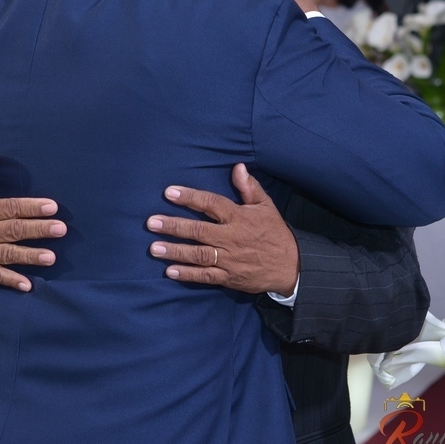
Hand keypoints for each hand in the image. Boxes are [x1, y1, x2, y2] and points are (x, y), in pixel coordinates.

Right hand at [0, 150, 65, 292]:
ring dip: (30, 256)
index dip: (31, 207)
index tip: (52, 206)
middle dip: (38, 230)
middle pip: (13, 231)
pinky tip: (27, 285)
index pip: (9, 207)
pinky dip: (10, 281)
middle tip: (60, 229)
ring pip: (8, 255)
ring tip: (51, 257)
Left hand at [146, 163, 298, 295]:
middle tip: (151, 223)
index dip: (190, 197)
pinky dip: (188, 274)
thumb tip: (238, 167)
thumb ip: (249, 187)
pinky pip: (206, 276)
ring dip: (175, 251)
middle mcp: (231, 238)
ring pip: (198, 254)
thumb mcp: (266, 207)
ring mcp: (229, 259)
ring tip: (153, 248)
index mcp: (239, 218)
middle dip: (174, 226)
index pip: (211, 204)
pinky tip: (170, 271)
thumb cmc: (275, 233)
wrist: (293, 267)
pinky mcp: (229, 277)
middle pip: (199, 231)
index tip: (169, 192)